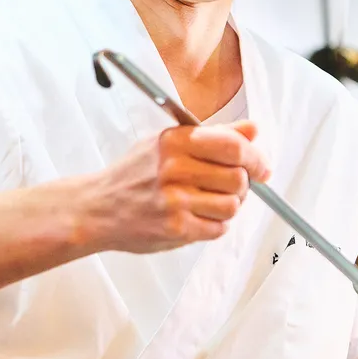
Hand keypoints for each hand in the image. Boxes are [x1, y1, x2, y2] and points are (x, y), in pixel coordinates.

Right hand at [83, 121, 268, 252]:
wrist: (97, 208)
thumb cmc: (133, 173)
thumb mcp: (168, 142)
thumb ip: (214, 135)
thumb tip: (253, 129)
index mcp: (174, 141)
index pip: (232, 147)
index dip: (255, 158)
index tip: (261, 167)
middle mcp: (174, 169)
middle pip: (238, 178)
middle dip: (242, 185)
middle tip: (232, 187)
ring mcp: (175, 201)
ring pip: (232, 206)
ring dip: (228, 206)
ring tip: (210, 202)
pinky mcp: (176, 229)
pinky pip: (218, 228)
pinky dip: (216, 224)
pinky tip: (199, 216)